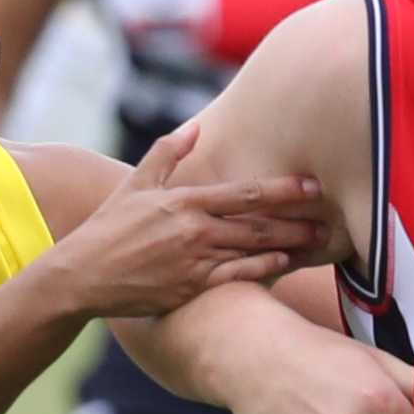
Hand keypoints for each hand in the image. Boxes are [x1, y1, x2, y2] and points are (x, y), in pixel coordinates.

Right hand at [54, 126, 335, 321]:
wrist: (84, 275)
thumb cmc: (110, 228)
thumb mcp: (136, 183)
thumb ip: (169, 152)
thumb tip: (197, 126)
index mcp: (184, 201)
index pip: (245, 192)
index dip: (282, 189)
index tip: (312, 185)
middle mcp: (195, 229)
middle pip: (258, 223)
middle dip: (297, 219)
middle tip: (329, 217)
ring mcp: (195, 260)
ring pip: (253, 250)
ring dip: (289, 245)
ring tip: (319, 242)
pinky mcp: (192, 288)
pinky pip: (237, 277)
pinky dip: (264, 270)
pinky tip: (286, 264)